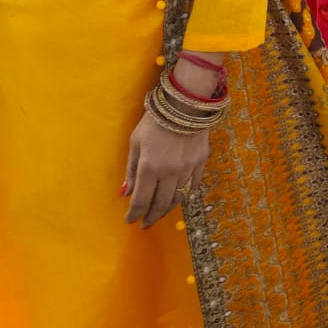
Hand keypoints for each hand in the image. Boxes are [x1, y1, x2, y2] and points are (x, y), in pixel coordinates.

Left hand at [124, 111, 209, 227]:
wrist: (185, 104)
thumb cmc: (154, 121)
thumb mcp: (135, 143)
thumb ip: (131, 170)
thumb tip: (126, 193)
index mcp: (149, 167)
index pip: (141, 201)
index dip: (134, 214)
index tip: (130, 220)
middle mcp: (170, 172)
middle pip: (160, 204)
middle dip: (150, 216)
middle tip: (145, 224)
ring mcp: (188, 168)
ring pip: (178, 198)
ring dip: (166, 209)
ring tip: (159, 213)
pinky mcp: (201, 162)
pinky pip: (192, 186)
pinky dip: (184, 195)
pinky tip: (177, 197)